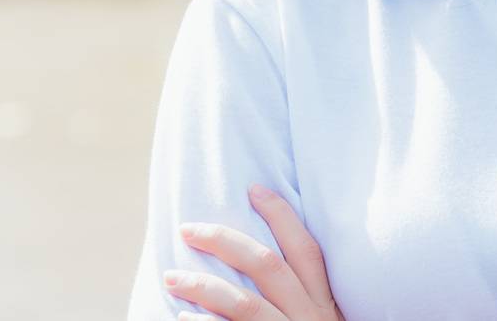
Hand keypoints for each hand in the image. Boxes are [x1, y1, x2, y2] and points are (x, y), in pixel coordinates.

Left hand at [163, 182, 345, 320]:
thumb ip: (301, 300)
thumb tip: (260, 264)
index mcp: (324, 305)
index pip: (307, 250)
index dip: (282, 216)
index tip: (254, 188)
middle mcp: (311, 319)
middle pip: (269, 266)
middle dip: (225, 241)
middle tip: (188, 229)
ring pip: (246, 305)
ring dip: (203, 286)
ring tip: (171, 276)